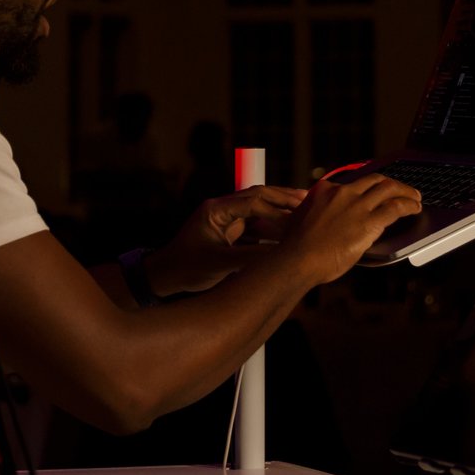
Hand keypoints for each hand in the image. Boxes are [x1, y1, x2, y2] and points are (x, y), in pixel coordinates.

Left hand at [149, 184, 307, 294]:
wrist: (165, 277)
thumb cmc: (185, 268)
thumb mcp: (219, 264)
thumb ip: (250, 258)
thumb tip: (280, 255)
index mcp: (216, 210)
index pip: (253, 201)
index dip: (277, 208)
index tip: (298, 216)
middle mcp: (222, 209)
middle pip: (258, 197)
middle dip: (284, 199)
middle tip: (310, 201)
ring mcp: (226, 219)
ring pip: (259, 210)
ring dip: (280, 212)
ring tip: (306, 213)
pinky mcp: (229, 232)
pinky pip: (255, 224)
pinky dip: (272, 227)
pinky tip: (290, 232)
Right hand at [276, 173, 425, 283]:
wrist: (298, 259)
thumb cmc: (296, 247)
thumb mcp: (301, 221)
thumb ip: (316, 214)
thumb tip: (322, 219)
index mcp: (325, 190)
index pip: (352, 184)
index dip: (366, 189)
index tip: (372, 194)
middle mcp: (343, 192)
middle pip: (375, 180)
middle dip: (391, 184)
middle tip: (401, 190)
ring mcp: (357, 205)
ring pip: (389, 188)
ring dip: (405, 191)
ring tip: (415, 197)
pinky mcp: (369, 221)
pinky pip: (396, 208)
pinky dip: (409, 206)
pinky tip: (414, 209)